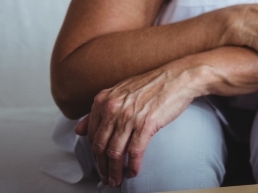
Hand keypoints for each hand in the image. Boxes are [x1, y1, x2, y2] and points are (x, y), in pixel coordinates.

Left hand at [74, 62, 203, 187]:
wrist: (179, 77)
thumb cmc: (152, 84)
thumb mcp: (120, 92)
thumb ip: (99, 111)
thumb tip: (78, 130)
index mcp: (103, 100)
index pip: (92, 135)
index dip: (94, 154)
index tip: (99, 163)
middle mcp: (112, 108)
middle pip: (100, 146)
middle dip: (102, 167)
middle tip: (106, 177)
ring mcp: (128, 117)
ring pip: (115, 152)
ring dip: (114, 171)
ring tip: (117, 179)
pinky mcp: (146, 124)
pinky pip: (134, 151)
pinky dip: (132, 165)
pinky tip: (133, 171)